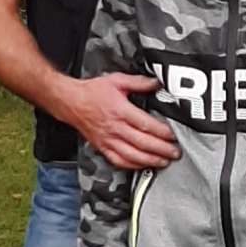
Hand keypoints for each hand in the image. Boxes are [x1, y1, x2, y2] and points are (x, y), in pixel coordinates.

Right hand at [59, 73, 177, 168]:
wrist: (70, 101)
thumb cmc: (92, 91)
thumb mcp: (117, 80)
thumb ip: (139, 82)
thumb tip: (156, 83)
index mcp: (120, 111)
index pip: (145, 125)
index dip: (162, 132)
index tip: (173, 135)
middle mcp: (115, 128)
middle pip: (142, 143)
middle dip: (161, 150)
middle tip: (175, 153)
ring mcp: (108, 140)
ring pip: (132, 155)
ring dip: (150, 161)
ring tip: (164, 162)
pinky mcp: (103, 147)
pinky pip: (119, 161)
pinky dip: (133, 166)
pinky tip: (143, 165)